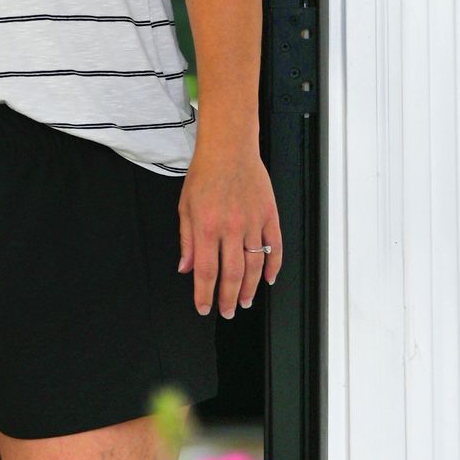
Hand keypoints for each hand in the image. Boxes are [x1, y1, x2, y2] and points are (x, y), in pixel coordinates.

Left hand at [178, 144, 281, 318]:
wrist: (229, 148)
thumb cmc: (205, 173)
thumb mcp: (185, 207)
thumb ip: (187, 241)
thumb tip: (186, 268)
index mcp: (207, 227)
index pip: (206, 272)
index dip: (205, 295)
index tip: (204, 308)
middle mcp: (231, 228)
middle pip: (233, 274)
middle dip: (229, 298)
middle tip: (228, 311)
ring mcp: (253, 222)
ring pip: (255, 266)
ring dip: (251, 288)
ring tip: (246, 301)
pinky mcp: (270, 215)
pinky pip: (274, 247)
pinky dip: (274, 266)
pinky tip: (268, 279)